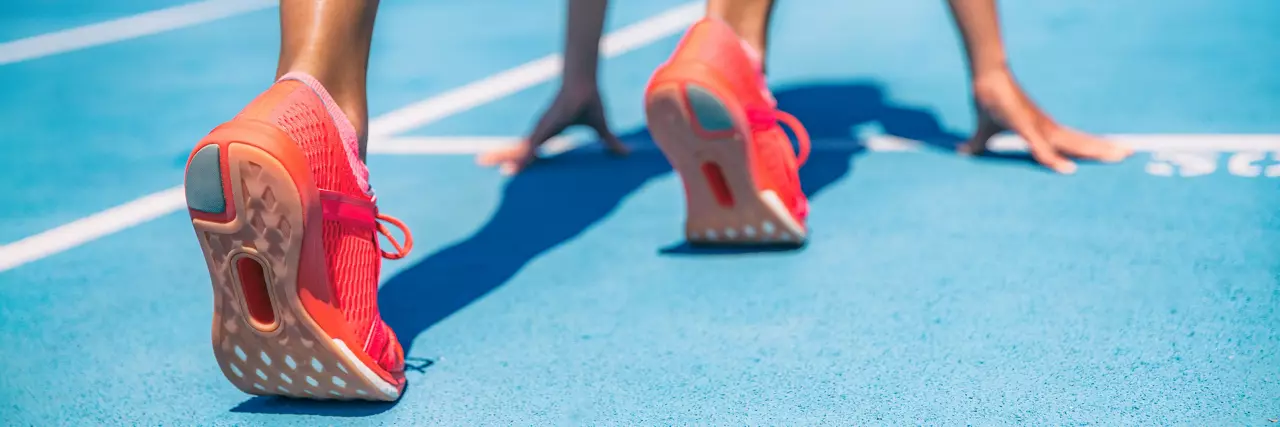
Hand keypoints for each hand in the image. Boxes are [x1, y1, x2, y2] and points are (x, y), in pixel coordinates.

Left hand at [477, 84, 628, 174]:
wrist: (585, 83)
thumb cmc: (590, 101)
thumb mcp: (601, 129)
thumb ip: (610, 143)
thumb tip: (625, 153)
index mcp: (549, 134)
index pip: (530, 150)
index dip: (518, 159)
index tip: (505, 169)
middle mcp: (540, 132)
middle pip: (516, 148)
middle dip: (498, 155)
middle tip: (479, 162)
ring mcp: (540, 130)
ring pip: (518, 148)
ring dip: (502, 157)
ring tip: (484, 162)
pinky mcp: (545, 128)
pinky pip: (531, 148)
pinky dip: (521, 158)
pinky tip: (512, 168)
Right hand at [959, 69, 1131, 173]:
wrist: (985, 80)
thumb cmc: (990, 103)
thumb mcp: (985, 132)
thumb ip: (979, 144)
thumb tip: (963, 151)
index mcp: (1042, 130)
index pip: (1073, 141)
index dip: (1093, 147)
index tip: (1114, 153)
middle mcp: (1046, 128)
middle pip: (1080, 141)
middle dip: (1105, 148)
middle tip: (1130, 154)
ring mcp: (1038, 127)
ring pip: (1071, 144)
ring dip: (1094, 151)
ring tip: (1119, 155)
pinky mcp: (1024, 126)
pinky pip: (1041, 148)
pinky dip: (1054, 159)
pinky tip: (1068, 170)